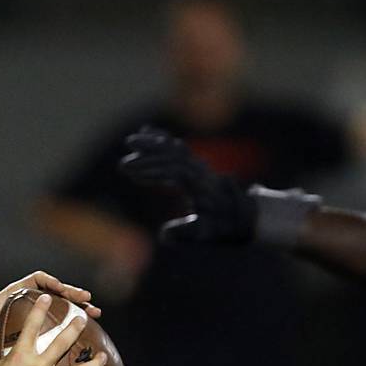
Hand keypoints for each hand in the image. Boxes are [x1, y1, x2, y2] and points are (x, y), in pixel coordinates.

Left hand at [0, 271, 100, 353]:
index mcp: (16, 292)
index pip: (37, 279)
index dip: (50, 281)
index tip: (60, 289)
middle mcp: (30, 300)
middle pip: (56, 291)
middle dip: (72, 293)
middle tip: (86, 298)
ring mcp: (38, 314)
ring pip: (63, 305)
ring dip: (79, 307)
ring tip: (94, 312)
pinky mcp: (43, 328)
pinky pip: (63, 321)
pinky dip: (75, 323)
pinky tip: (90, 328)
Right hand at [118, 128, 256, 244]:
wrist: (242, 215)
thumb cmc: (222, 226)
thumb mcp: (204, 234)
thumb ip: (185, 233)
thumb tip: (163, 234)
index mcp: (200, 185)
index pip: (173, 171)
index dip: (151, 170)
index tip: (129, 173)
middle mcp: (199, 171)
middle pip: (172, 155)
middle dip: (147, 157)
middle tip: (122, 164)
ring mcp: (198, 166)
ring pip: (174, 148)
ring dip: (153, 144)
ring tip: (131, 141)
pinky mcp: (195, 165)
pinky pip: (177, 149)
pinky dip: (162, 140)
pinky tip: (148, 131)